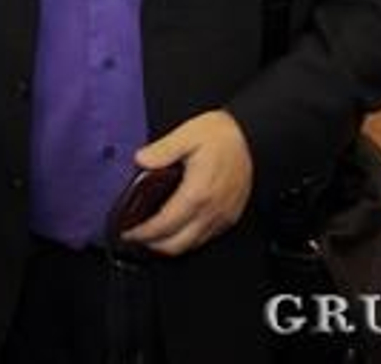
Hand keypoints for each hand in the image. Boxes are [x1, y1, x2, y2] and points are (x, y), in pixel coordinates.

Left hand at [122, 110, 252, 256]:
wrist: (252, 138)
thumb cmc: (223, 136)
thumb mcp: (187, 134)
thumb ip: (162, 149)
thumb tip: (141, 160)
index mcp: (197, 193)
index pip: (164, 225)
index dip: (143, 233)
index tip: (128, 232)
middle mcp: (211, 211)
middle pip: (176, 245)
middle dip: (151, 245)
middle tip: (135, 236)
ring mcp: (222, 217)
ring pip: (190, 245)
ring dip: (169, 245)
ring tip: (151, 234)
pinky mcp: (229, 218)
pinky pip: (205, 238)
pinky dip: (186, 239)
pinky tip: (176, 228)